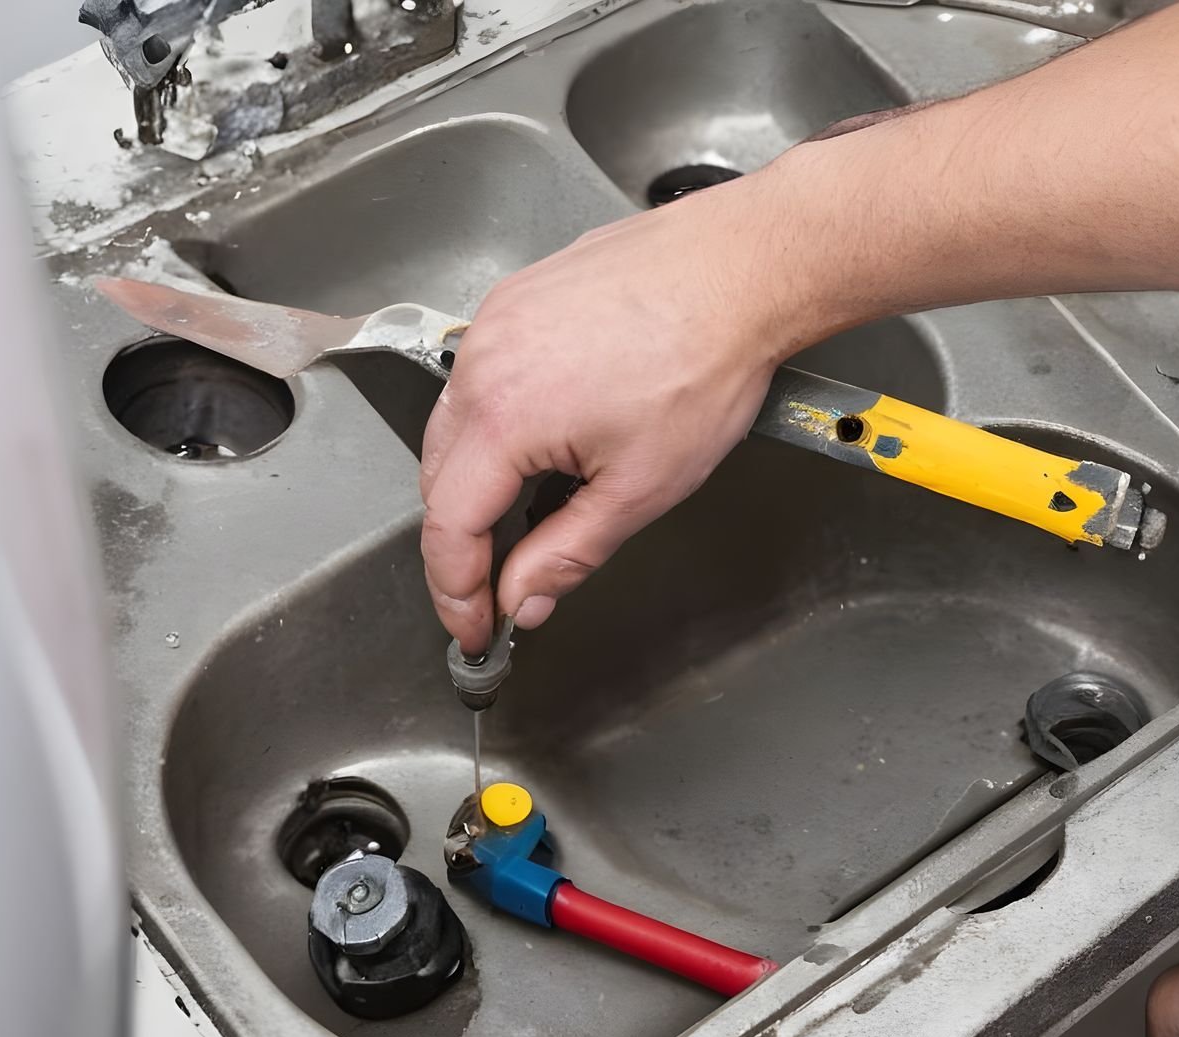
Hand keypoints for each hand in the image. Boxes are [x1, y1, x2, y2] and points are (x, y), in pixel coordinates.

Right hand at [416, 166, 833, 651]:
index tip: (475, 624)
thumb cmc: (705, 361)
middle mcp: (481, 362)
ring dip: (476, 480)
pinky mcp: (517, 298)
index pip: (446, 527)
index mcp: (502, 417)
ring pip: (454, 424)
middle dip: (462, 542)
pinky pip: (480, 376)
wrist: (740, 270)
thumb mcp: (641, 487)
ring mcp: (495, 322)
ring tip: (522, 518)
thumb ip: (568, 553)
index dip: (454, 591)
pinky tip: (540, 441)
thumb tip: (525, 596)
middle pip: (439, 478)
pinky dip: (494, 421)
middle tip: (497, 586)